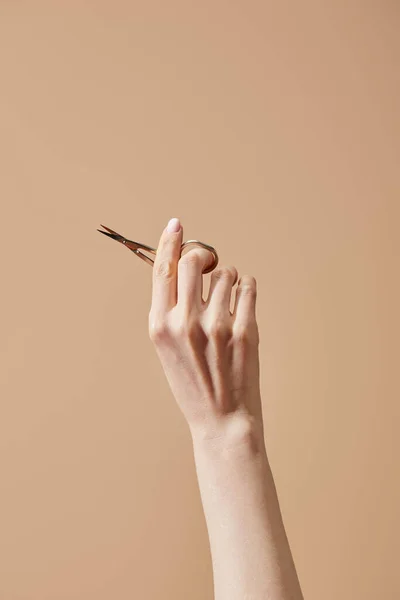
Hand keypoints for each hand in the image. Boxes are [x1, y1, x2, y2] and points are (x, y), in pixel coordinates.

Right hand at [148, 218, 263, 446]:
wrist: (221, 419)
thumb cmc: (192, 382)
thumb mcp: (166, 347)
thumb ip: (169, 308)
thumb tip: (180, 265)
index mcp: (160, 325)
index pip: (162, 270)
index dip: (169, 241)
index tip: (176, 224)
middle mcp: (185, 322)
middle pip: (194, 261)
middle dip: (203, 255)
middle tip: (210, 262)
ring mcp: (217, 326)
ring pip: (225, 273)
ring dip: (228, 277)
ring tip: (227, 297)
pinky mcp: (246, 331)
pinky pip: (248, 285)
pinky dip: (246, 286)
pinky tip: (242, 299)